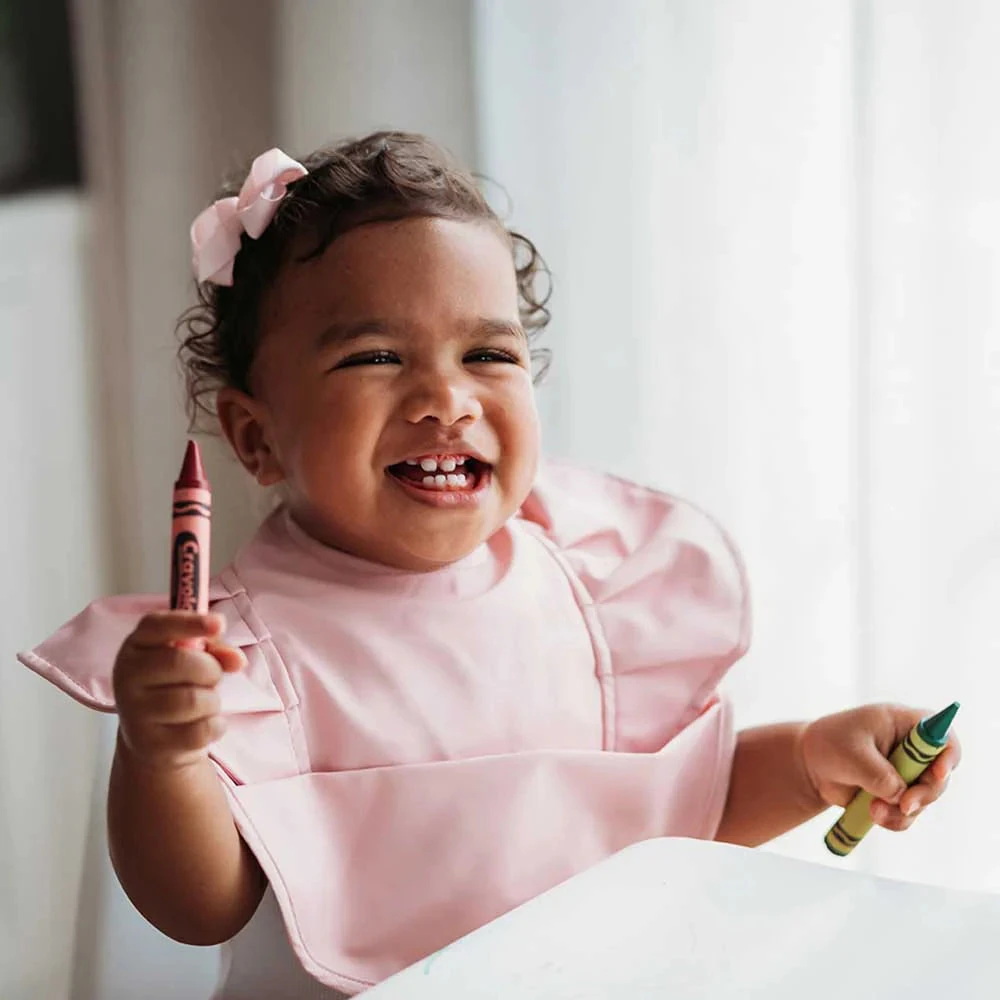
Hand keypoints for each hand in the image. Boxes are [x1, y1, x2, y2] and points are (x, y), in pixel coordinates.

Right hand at [112, 611, 245, 768]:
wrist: (155, 740)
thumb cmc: (177, 686)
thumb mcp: (194, 658)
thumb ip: (216, 650)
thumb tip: (237, 660)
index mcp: (136, 646)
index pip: (156, 625)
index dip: (189, 621)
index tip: (219, 623)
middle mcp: (127, 676)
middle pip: (180, 662)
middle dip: (210, 669)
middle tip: (211, 677)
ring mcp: (134, 712)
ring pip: (193, 700)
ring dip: (212, 701)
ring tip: (203, 703)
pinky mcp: (149, 744)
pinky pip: (200, 731)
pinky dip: (214, 727)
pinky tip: (203, 724)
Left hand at [799, 703, 960, 830]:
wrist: (810, 765)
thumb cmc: (830, 745)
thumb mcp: (852, 755)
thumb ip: (880, 776)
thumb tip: (901, 798)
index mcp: (905, 724)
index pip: (943, 737)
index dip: (946, 756)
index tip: (935, 774)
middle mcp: (912, 749)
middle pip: (939, 775)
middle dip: (924, 794)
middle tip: (904, 805)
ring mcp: (908, 773)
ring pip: (924, 800)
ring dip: (902, 811)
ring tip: (873, 810)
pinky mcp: (898, 794)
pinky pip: (908, 814)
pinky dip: (894, 819)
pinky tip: (873, 815)